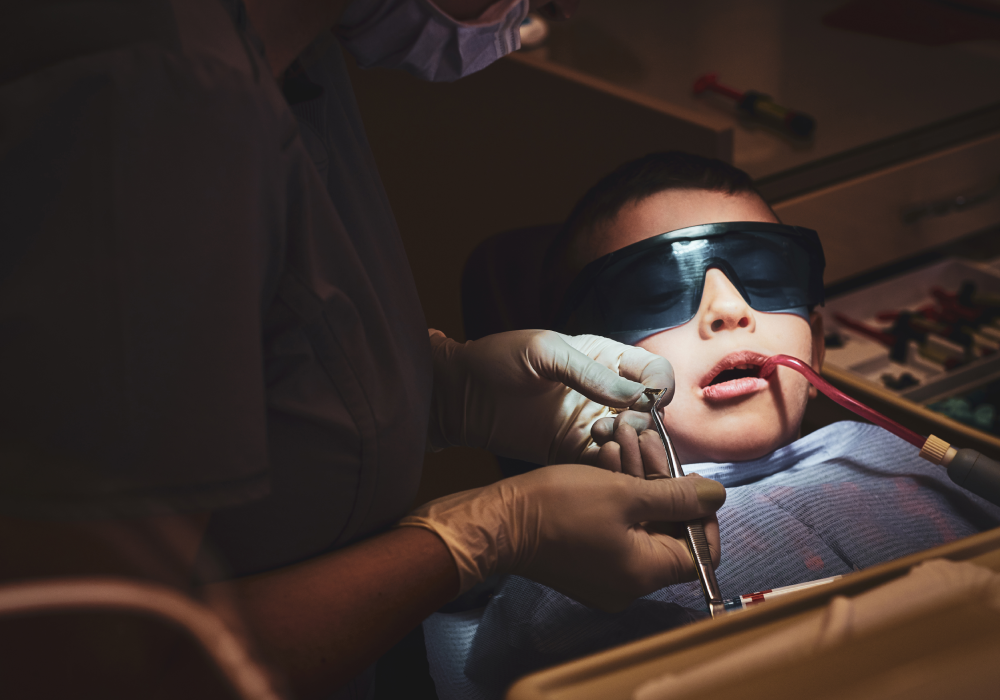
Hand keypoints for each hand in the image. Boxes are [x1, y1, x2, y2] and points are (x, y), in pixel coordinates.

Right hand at [398, 464, 724, 611]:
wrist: (498, 522)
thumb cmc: (556, 507)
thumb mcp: (625, 493)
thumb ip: (677, 496)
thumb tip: (718, 496)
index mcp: (645, 573)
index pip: (701, 551)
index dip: (702, 514)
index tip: (689, 480)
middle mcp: (630, 583)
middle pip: (669, 532)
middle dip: (663, 483)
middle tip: (650, 444)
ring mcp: (606, 575)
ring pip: (641, 524)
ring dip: (637, 480)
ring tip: (624, 439)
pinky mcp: (586, 562)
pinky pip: (617, 529)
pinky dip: (618, 496)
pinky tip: (608, 458)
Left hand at [426, 329, 673, 465]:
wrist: (459, 394)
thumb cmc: (497, 360)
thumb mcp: (544, 353)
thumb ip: (590, 373)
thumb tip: (637, 395)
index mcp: (606, 359)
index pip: (656, 373)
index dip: (660, 387)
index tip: (647, 400)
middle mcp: (607, 394)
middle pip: (652, 414)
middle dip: (644, 422)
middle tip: (618, 425)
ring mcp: (591, 425)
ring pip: (635, 444)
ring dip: (629, 446)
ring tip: (599, 438)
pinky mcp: (574, 452)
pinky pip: (607, 465)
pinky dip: (612, 467)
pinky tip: (594, 457)